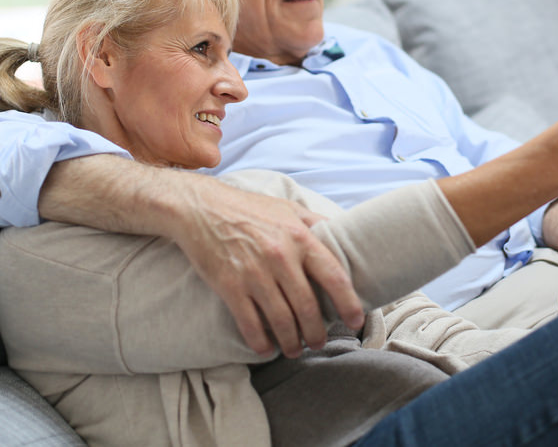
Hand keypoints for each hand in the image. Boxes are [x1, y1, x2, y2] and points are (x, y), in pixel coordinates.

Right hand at [40, 156, 364, 359]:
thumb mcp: (288, 207)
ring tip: (296, 349)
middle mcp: (281, 257)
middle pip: (308, 307)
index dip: (348, 303)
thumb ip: (316, 222)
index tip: (356, 321)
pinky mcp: (230, 286)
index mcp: (300, 237)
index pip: (333, 276)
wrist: (201, 207)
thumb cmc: (249, 209)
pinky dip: (261, 342)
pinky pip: (250, 323)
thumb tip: (342, 234)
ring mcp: (254, 273)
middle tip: (320, 342)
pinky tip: (266, 349)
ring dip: (292, 341)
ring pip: (282, 320)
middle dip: (317, 332)